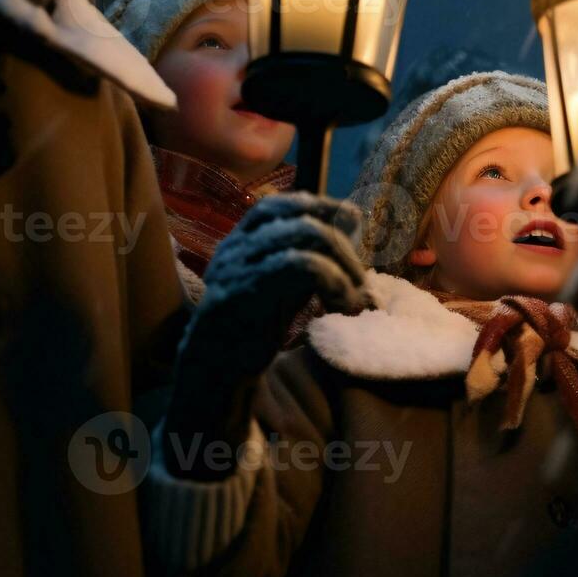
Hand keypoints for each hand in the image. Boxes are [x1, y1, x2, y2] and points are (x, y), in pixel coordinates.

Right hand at [166, 193, 369, 475]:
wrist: (216, 371)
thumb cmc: (253, 327)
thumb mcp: (283, 285)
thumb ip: (309, 255)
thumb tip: (350, 218)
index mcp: (243, 242)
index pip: (279, 205)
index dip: (320, 206)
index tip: (352, 222)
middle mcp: (236, 247)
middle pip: (301, 222)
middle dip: (343, 249)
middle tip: (361, 283)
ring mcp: (237, 267)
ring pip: (304, 239)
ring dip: (342, 267)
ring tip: (353, 300)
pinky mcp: (243, 292)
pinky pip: (298, 265)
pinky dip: (333, 281)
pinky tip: (340, 308)